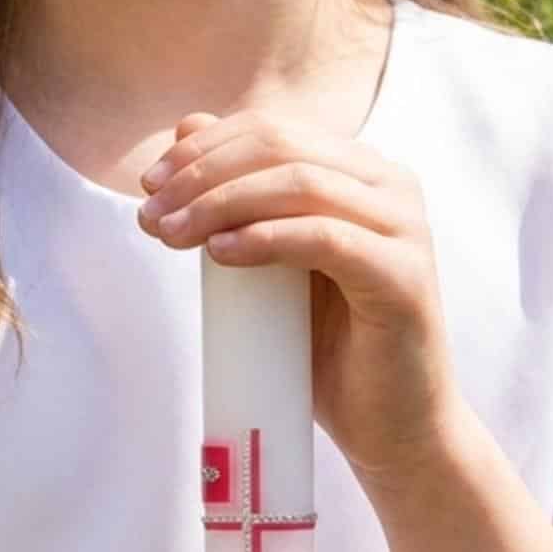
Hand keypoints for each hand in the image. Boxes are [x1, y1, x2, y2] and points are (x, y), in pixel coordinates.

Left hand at [138, 111, 462, 493]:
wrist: (393, 426)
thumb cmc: (329, 350)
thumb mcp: (272, 264)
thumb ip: (242, 200)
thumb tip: (188, 125)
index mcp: (363, 172)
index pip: (273, 129)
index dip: (204, 148)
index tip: (148, 186)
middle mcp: (391, 185)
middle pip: (282, 146)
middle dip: (202, 173)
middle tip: (150, 213)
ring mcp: (404, 228)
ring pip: (299, 184)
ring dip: (220, 202)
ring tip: (171, 235)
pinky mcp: (403, 277)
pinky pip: (324, 238)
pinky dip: (265, 237)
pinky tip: (219, 252)